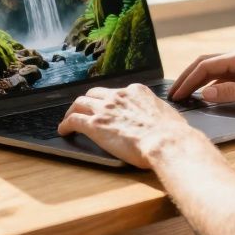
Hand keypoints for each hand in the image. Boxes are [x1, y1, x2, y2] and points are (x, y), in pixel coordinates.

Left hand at [57, 84, 209, 168]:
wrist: (166, 142)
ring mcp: (105, 109)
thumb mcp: (168, 114)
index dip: (108, 100)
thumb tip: (163, 119)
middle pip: (94, 94)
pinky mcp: (95, 125)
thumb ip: (158, 113)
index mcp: (136, 92)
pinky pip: (73, 120)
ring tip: (69, 119)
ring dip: (72, 111)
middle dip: (87, 102)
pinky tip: (63, 131)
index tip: (106, 106)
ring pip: (79, 103)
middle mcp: (118, 96)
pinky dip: (65, 124)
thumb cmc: (172, 134)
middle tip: (83, 110)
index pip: (115, 92)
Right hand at [169, 48, 234, 108]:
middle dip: (188, 78)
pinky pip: (225, 76)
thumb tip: (205, 94)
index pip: (205, 66)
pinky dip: (212, 84)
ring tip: (186, 95)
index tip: (177, 95)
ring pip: (215, 70)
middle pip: (206, 64)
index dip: (188, 80)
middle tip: (175, 95)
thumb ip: (230, 92)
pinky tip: (208, 95)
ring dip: (199, 81)